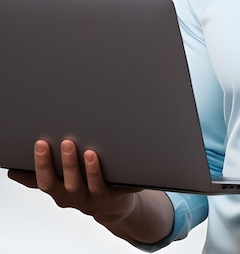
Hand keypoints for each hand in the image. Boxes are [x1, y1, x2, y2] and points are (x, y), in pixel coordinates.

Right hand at [8, 140, 139, 226]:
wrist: (114, 207)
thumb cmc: (87, 186)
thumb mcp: (64, 182)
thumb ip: (46, 174)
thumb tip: (14, 171)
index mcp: (58, 190)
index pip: (42, 179)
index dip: (37, 164)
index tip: (37, 143)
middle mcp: (69, 197)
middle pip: (53, 183)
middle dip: (46, 163)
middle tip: (44, 142)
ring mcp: (86, 198)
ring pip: (74, 185)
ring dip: (70, 165)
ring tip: (68, 144)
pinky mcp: (105, 197)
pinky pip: (98, 185)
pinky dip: (93, 171)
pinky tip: (93, 155)